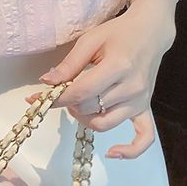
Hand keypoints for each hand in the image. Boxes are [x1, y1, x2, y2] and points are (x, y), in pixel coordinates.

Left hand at [24, 4, 175, 159]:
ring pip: (105, 124)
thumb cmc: (118, 33)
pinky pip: (144, 138)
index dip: (57, 98)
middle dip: (68, 103)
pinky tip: (112, 152)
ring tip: (76, 104)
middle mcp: (131, 87)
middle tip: (60, 92)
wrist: (149, 32)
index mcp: (118, 66)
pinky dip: (129, 151)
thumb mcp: (90, 41)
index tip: (37, 98)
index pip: (81, 91)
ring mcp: (141, 101)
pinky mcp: (146, 108)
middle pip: (90, 108)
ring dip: (84, 119)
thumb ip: (69, 64)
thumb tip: (47, 83)